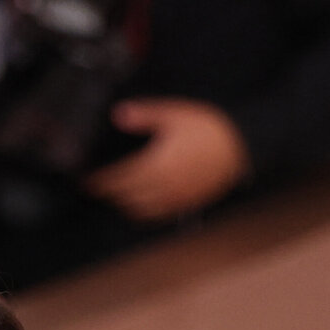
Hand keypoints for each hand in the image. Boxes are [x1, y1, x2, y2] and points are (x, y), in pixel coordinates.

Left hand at [85, 99, 249, 222]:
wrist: (243, 143)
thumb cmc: (209, 127)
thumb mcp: (174, 114)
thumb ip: (144, 115)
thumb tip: (118, 114)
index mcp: (155, 164)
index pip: (118, 179)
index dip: (99, 182)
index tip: (86, 181)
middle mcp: (162, 186)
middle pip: (125, 197)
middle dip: (109, 193)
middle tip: (97, 188)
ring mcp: (175, 197)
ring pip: (140, 210)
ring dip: (124, 204)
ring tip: (115, 197)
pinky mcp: (187, 203)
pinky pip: (159, 216)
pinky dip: (143, 214)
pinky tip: (140, 207)